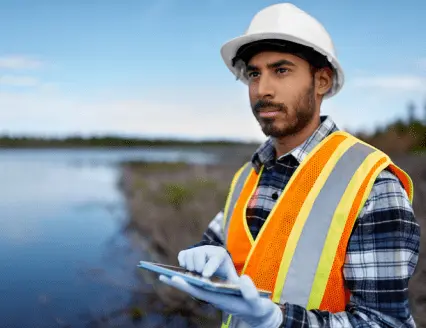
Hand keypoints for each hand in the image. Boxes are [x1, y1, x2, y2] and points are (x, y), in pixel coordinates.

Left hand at [159, 274, 282, 327]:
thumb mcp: (257, 302)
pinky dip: (191, 280)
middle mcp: (215, 298)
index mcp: (221, 300)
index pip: (201, 291)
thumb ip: (251, 292)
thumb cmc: (258, 308)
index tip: (174, 278)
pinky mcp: (218, 293)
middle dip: (178, 283)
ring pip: (195, 287)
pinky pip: (200, 286)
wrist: (259, 314)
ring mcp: (215, 295)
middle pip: (193, 289)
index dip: (187, 285)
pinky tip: (185, 274)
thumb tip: (243, 279)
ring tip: (167, 273)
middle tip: (161, 275)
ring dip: (182, 281)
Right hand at [178, 245, 238, 282]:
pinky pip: (182, 255)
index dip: (210, 267)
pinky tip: (189, 270)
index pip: (215, 258)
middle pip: (198, 255)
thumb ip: (240, 284)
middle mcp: (209, 249)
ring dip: (190, 267)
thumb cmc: (225, 275)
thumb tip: (243, 279)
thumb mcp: (233, 280)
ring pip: (189, 255)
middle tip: (202, 276)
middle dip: (198, 268)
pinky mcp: (188, 251)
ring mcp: (198, 249)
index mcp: (221, 255)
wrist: (217, 268)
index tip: (205, 275)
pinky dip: (183, 263)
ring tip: (196, 273)